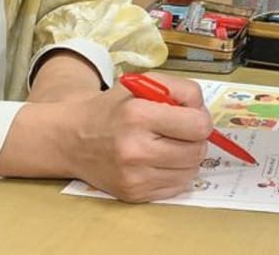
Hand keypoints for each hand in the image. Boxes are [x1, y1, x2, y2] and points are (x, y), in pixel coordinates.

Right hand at [63, 73, 210, 201]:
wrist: (73, 138)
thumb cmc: (114, 108)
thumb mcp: (145, 84)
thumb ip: (182, 90)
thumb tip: (204, 113)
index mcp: (138, 116)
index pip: (198, 126)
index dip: (200, 119)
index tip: (190, 116)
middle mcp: (135, 149)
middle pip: (197, 151)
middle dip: (195, 139)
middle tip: (180, 131)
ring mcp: (134, 177)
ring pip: (191, 171)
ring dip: (187, 157)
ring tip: (168, 144)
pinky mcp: (134, 195)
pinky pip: (177, 187)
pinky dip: (175, 173)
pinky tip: (158, 160)